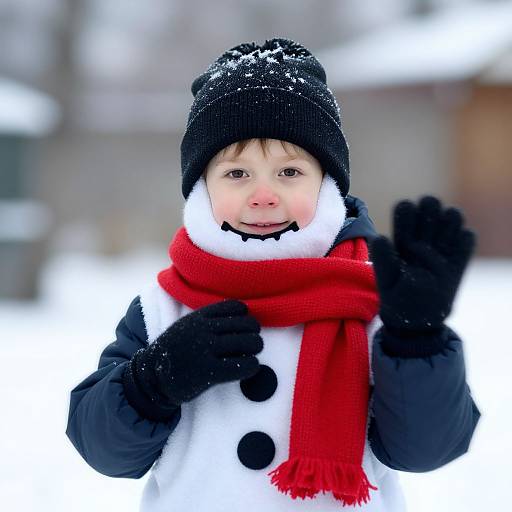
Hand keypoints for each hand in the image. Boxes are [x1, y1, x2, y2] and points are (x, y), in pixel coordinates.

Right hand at [128, 299, 262, 405]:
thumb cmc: (174, 351)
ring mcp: (206, 350)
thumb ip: (207, 319)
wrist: (152, 378)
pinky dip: (252, 366)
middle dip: (254, 332)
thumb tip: (241, 314)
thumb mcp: (186, 326)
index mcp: (199, 317)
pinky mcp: (210, 372)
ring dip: (256, 348)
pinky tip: (250, 367)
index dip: (245, 315)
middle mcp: (203, 330)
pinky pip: (243, 365)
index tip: (244, 325)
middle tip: (254, 341)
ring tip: (252, 353)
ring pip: (248, 343)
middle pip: (246, 324)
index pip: (235, 307)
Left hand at [368, 196, 475, 333]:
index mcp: (402, 242)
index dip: (407, 210)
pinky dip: (465, 238)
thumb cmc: (396, 299)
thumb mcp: (386, 280)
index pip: (405, 215)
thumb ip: (383, 259)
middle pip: (429, 211)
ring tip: (446, 225)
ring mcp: (441, 251)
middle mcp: (422, 242)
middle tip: (429, 212)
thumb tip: (380, 237)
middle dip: (431, 207)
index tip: (407, 209)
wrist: (416, 323)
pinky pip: (466, 242)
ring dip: (450, 218)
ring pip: (450, 220)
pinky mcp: (457, 264)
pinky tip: (459, 241)